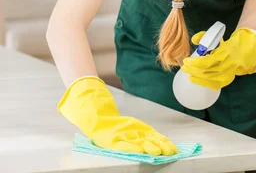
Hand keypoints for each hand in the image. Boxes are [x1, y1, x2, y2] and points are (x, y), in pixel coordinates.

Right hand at [58, 76, 177, 154]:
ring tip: (170, 152)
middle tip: (161, 153)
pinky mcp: (139, 132)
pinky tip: (169, 146)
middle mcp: (123, 139)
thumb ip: (92, 116)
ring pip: (148, 143)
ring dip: (160, 147)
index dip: (133, 150)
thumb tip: (79, 109)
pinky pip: (151, 137)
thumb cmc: (92, 119)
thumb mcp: (91, 119)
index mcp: (110, 139)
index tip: (142, 152)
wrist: (95, 115)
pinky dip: (160, 141)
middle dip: (151, 149)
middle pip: (139, 146)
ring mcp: (132, 137)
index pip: (122, 147)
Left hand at [182, 28, 255, 89]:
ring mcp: (229, 73)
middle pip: (206, 72)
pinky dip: (205, 84)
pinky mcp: (229, 78)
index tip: (186, 60)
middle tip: (184, 67)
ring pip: (210, 79)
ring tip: (189, 74)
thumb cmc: (231, 43)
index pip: (207, 62)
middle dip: (193, 70)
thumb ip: (205, 36)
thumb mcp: (218, 36)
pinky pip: (216, 84)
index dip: (194, 63)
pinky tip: (197, 81)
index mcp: (225, 53)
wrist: (248, 49)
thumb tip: (194, 40)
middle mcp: (228, 65)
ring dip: (197, 77)